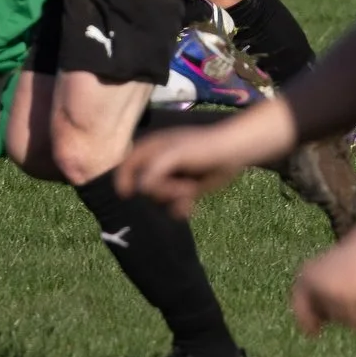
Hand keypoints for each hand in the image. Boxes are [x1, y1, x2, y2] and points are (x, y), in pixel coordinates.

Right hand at [115, 124, 252, 219]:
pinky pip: (173, 206)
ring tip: (190, 190)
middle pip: (145, 186)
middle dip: (161, 190)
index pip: (127, 165)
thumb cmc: (201, 147)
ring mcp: (172, 178)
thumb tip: (142, 189)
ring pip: (160, 198)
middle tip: (179, 187)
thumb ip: (153, 171)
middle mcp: (159, 164)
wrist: (232, 153)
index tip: (127, 194)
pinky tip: (189, 207)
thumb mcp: (173, 155)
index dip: (123, 179)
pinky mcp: (185, 190)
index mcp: (151, 150)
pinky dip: (180, 209)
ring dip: (173, 198)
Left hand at [292, 233, 355, 337]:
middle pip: (326, 317)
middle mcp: (311, 284)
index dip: (306, 322)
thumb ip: (324, 295)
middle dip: (343, 315)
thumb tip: (313, 327)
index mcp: (305, 276)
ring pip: (344, 321)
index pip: (299, 306)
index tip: (313, 335)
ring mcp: (327, 291)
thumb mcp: (335, 275)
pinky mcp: (344, 298)